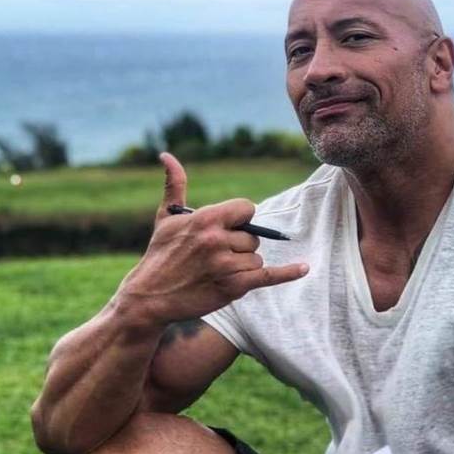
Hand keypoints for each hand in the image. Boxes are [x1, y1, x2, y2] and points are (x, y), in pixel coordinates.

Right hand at [117, 152, 308, 323]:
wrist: (149, 298)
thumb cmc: (158, 254)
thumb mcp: (166, 218)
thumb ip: (175, 185)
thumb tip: (167, 155)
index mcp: (206, 219)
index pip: (246, 208)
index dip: (241, 219)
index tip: (229, 228)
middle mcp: (218, 240)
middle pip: (253, 237)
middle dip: (239, 246)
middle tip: (215, 257)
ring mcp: (226, 264)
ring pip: (256, 259)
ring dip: (243, 266)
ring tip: (216, 272)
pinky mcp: (233, 287)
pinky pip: (268, 276)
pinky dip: (288, 273)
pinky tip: (304, 268)